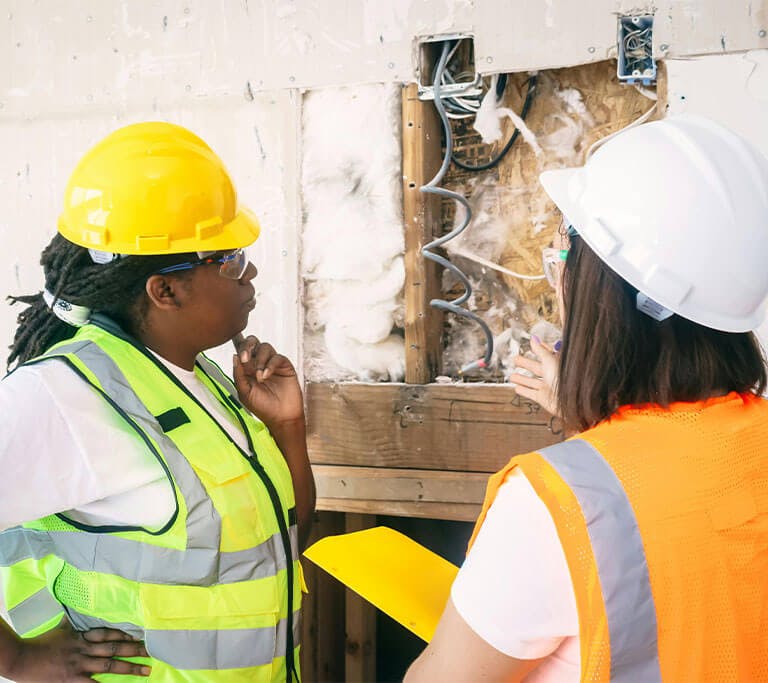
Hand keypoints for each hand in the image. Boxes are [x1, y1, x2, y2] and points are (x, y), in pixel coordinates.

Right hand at [5, 618, 148, 681]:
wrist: (22, 659)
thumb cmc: (42, 642)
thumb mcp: (62, 627)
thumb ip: (76, 620)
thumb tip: (81, 604)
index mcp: (83, 635)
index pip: (109, 633)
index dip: (126, 634)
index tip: (141, 635)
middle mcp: (85, 649)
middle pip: (115, 648)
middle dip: (135, 650)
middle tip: (152, 652)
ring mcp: (80, 665)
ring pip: (110, 665)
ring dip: (130, 668)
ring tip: (146, 670)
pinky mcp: (73, 680)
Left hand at [232, 335, 304, 427]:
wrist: (281, 418)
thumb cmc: (262, 407)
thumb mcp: (244, 392)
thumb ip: (238, 375)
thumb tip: (234, 356)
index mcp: (247, 368)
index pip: (242, 350)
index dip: (238, 343)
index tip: (234, 340)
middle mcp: (259, 363)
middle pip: (253, 342)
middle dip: (248, 346)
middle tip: (245, 358)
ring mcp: (272, 364)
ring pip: (265, 347)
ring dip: (260, 360)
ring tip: (259, 376)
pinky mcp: (285, 366)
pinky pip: (277, 357)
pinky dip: (270, 365)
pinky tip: (266, 376)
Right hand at [509, 336, 559, 416]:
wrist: (567, 400)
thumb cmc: (563, 379)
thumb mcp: (550, 360)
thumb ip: (540, 350)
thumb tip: (534, 339)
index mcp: (556, 365)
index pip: (547, 355)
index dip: (540, 349)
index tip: (533, 344)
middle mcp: (552, 376)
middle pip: (536, 368)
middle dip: (526, 364)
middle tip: (516, 360)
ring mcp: (547, 387)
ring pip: (532, 381)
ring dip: (522, 378)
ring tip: (512, 376)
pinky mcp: (543, 398)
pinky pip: (531, 393)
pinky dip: (524, 390)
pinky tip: (517, 388)